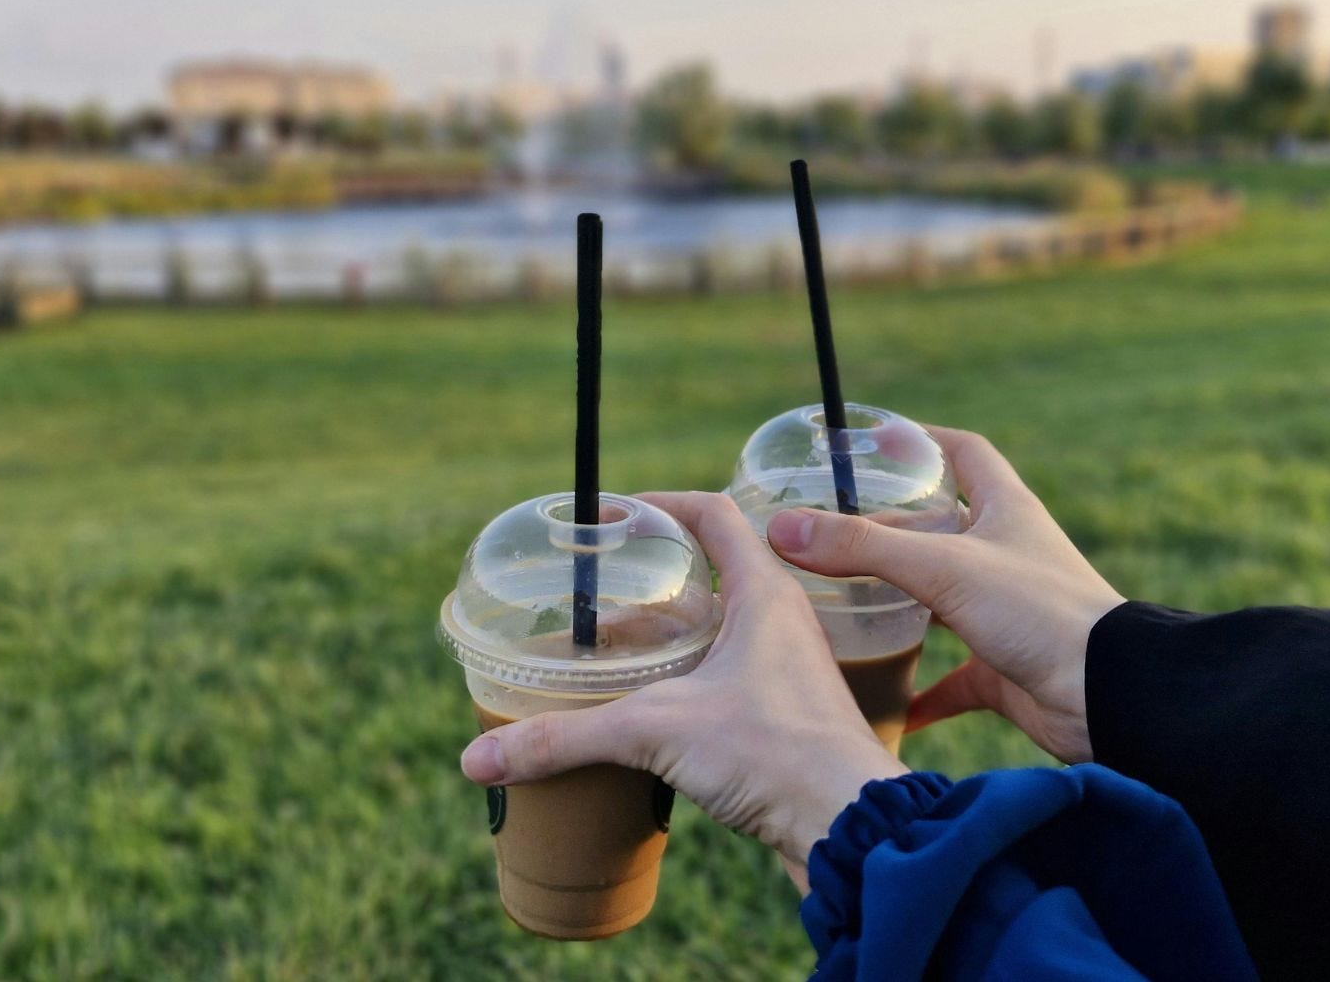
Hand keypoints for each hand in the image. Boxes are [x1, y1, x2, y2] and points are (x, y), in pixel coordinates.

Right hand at [459, 491, 906, 876]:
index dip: (661, 504)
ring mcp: (787, 671)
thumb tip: (480, 757)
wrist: (849, 826)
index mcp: (764, 593)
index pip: (714, 515)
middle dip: (649, 583)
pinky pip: (729, 681)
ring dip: (667, 638)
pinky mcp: (785, 718)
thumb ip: (566, 738)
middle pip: (712, 575)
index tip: (613, 513)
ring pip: (720, 633)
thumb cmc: (777, 755)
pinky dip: (686, 684)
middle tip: (595, 595)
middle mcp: (781, 622)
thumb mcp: (657, 731)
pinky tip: (650, 712)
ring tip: (609, 653)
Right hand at [765, 427, 1124, 763]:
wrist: (1107, 695)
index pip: (966, 454)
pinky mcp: (1005, 669)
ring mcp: (1007, 614)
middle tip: (832, 533)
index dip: (923, 442)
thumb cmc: (1041, 613)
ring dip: (900, 604)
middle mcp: (1008, 556)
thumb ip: (863, 548)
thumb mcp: (944, 568)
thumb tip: (783, 529)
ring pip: (943, 601)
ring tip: (843, 605)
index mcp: (1007, 511)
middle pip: (942, 530)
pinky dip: (919, 689)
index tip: (877, 441)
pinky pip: (953, 678)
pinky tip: (884, 700)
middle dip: (891, 530)